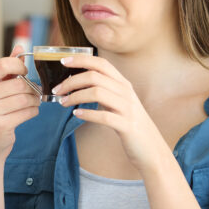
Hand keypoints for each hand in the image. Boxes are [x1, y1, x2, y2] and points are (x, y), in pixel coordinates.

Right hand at [0, 45, 40, 161]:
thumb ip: (8, 69)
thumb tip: (20, 47)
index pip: (3, 64)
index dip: (20, 67)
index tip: (24, 74)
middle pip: (19, 83)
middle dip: (32, 88)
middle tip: (34, 93)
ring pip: (25, 98)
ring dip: (34, 101)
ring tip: (32, 103)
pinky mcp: (0, 125)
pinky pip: (27, 112)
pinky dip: (33, 111)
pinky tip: (29, 112)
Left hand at [55, 55, 169, 172]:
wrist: (151, 148)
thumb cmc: (129, 124)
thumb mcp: (119, 102)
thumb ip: (104, 90)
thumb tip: (77, 81)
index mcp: (123, 84)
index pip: (101, 64)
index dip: (82, 59)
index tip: (64, 61)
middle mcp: (126, 92)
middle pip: (94, 77)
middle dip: (71, 81)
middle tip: (56, 90)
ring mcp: (128, 109)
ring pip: (97, 93)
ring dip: (75, 96)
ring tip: (62, 103)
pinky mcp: (127, 126)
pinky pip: (105, 116)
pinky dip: (88, 114)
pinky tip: (76, 114)